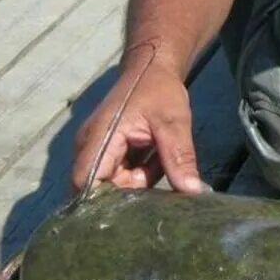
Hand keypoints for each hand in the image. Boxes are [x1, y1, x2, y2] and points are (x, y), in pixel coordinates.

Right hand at [70, 51, 205, 195]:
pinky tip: (155, 160)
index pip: (86, 184)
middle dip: (131, 194)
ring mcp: (97, 149)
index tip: (133, 213)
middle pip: (101, 189)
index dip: (103, 205)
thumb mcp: (173, 122)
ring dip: (140, 182)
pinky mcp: (108, 152)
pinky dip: (140, 174)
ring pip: (115, 184)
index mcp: (99, 139)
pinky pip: (121, 175)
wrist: (153, 66)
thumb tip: (192, 192)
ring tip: (159, 161)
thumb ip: (179, 157)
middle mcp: (90, 147)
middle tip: (159, 187)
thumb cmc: (159, 89)